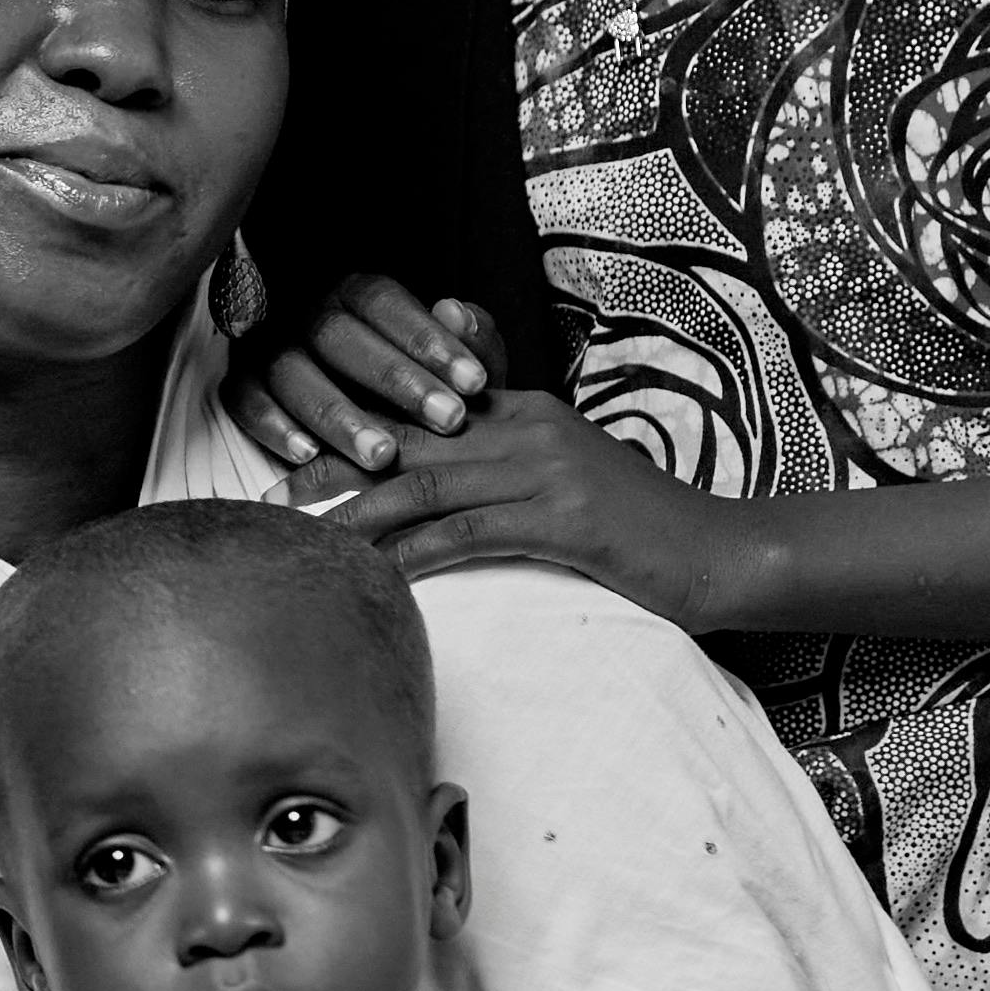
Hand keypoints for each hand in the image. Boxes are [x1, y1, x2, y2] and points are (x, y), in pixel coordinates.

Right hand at [228, 278, 502, 477]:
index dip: (429, 342)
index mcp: (356, 294)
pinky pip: (244, 400)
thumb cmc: (423, 389)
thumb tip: (457, 312)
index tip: (474, 383)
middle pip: (340, 337)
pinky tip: (308, 455)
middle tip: (446, 420)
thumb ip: (471, 338)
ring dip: (338, 415)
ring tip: (382, 455)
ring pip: (293, 373)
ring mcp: (269, 348)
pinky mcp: (241, 385)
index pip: (387, 305)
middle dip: (396, 381)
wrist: (379, 421)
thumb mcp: (456, 363)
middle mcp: (309, 314)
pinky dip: (272, 426)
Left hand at [323, 390, 738, 633]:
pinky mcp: (564, 517)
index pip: (419, 411)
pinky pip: (467, 532)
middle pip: (406, 438)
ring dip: (357, 516)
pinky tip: (374, 579)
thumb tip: (430, 488)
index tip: (293, 457)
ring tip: (304, 542)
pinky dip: (414, 556)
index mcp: (523, 411)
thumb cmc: (634, 531)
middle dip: (332, 467)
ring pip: (425, 484)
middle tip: (270, 495)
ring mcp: (548, 468)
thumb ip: (499, 466)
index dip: (352, 432)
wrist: (719, 553)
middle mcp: (528, 426)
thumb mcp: (564, 482)